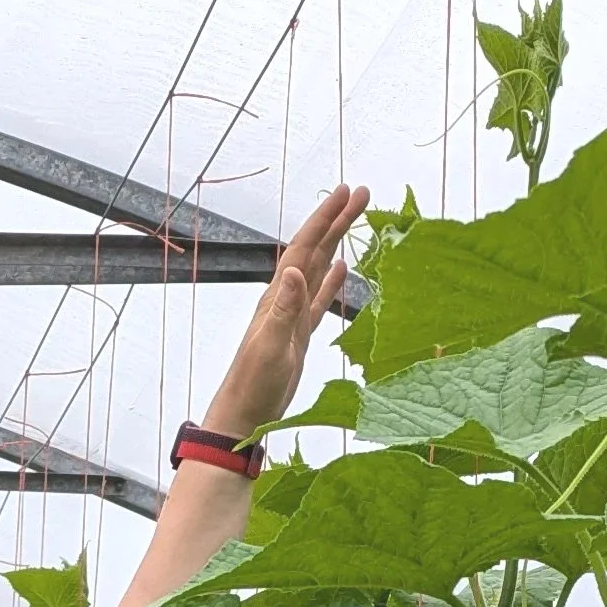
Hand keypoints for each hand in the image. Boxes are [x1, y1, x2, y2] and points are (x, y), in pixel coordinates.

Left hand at [200, 180, 369, 444]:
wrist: (244, 413)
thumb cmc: (254, 384)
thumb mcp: (270, 345)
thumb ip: (283, 308)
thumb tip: (294, 269)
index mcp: (277, 296)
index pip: (304, 248)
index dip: (325, 218)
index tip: (347, 192)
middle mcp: (284, 298)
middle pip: (314, 249)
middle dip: (336, 219)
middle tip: (362, 192)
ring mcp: (293, 314)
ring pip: (319, 268)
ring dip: (336, 242)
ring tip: (354, 216)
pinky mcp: (299, 333)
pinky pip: (319, 299)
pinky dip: (331, 280)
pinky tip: (342, 267)